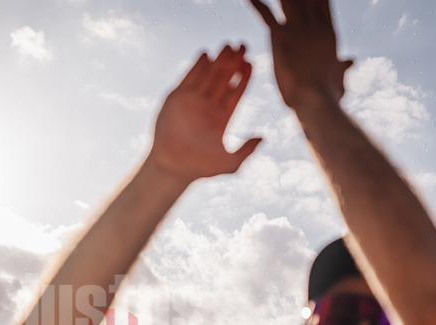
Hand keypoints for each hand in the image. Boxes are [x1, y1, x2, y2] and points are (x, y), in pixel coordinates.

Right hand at [148, 45, 259, 182]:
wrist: (173, 166)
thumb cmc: (201, 168)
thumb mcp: (230, 163)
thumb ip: (247, 151)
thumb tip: (262, 138)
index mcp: (222, 119)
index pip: (236, 92)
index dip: (244, 77)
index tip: (251, 63)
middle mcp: (208, 107)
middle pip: (225, 79)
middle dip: (234, 62)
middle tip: (243, 46)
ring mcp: (192, 101)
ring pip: (208, 75)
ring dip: (218, 60)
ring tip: (229, 45)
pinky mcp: (177, 98)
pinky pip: (189, 78)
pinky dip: (197, 66)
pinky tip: (206, 54)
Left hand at [249, 0, 352, 110]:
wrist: (317, 101)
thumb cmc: (327, 96)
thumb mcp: (338, 77)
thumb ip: (343, 66)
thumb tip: (351, 60)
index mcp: (329, 34)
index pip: (323, 4)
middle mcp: (315, 26)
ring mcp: (299, 29)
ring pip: (289, 0)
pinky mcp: (281, 36)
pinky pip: (265, 14)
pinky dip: (256, 3)